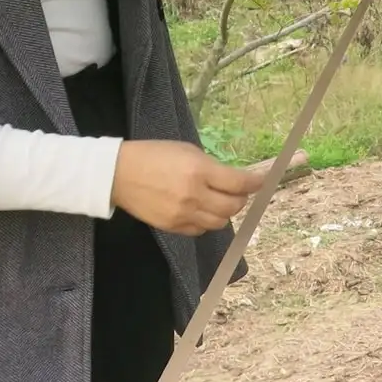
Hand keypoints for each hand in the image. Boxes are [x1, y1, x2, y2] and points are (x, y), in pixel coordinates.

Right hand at [111, 140, 262, 234]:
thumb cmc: (154, 154)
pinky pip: (200, 230)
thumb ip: (212, 167)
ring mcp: (183, 214)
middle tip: (238, 191)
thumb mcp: (187, 151)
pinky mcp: (173, 227)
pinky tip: (201, 210)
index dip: (255, 183)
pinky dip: (207, 221)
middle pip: (233, 206)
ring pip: (220, 222)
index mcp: (199, 171)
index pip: (239, 183)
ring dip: (225, 212)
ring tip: (219, 201)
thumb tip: (233, 180)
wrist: (119, 174)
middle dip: (241, 198)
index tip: (262, 181)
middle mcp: (194, 195)